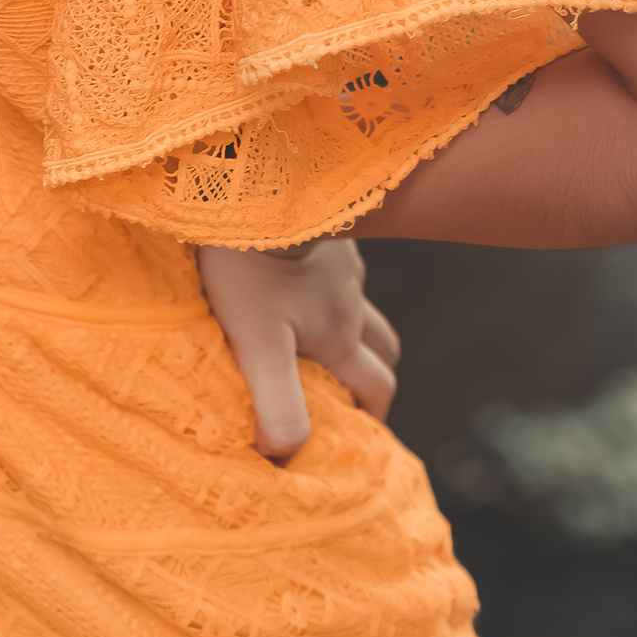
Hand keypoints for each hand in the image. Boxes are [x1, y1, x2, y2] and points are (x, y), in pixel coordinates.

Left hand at [195, 234, 399, 460]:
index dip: (372, 418)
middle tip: (344, 393)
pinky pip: (337, 263)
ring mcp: (341, 262)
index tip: (355, 435)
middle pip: (381, 348)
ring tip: (318, 336)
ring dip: (352, 326)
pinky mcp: (323, 229)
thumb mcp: (260, 344)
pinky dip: (327, 281)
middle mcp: (350, 302)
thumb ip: (276, 401)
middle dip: (372, 375)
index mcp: (340, 336)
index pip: (377, 389)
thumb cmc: (254, 265)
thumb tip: (283, 453)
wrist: (261, 182)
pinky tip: (295, 275)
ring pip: (361, 303)